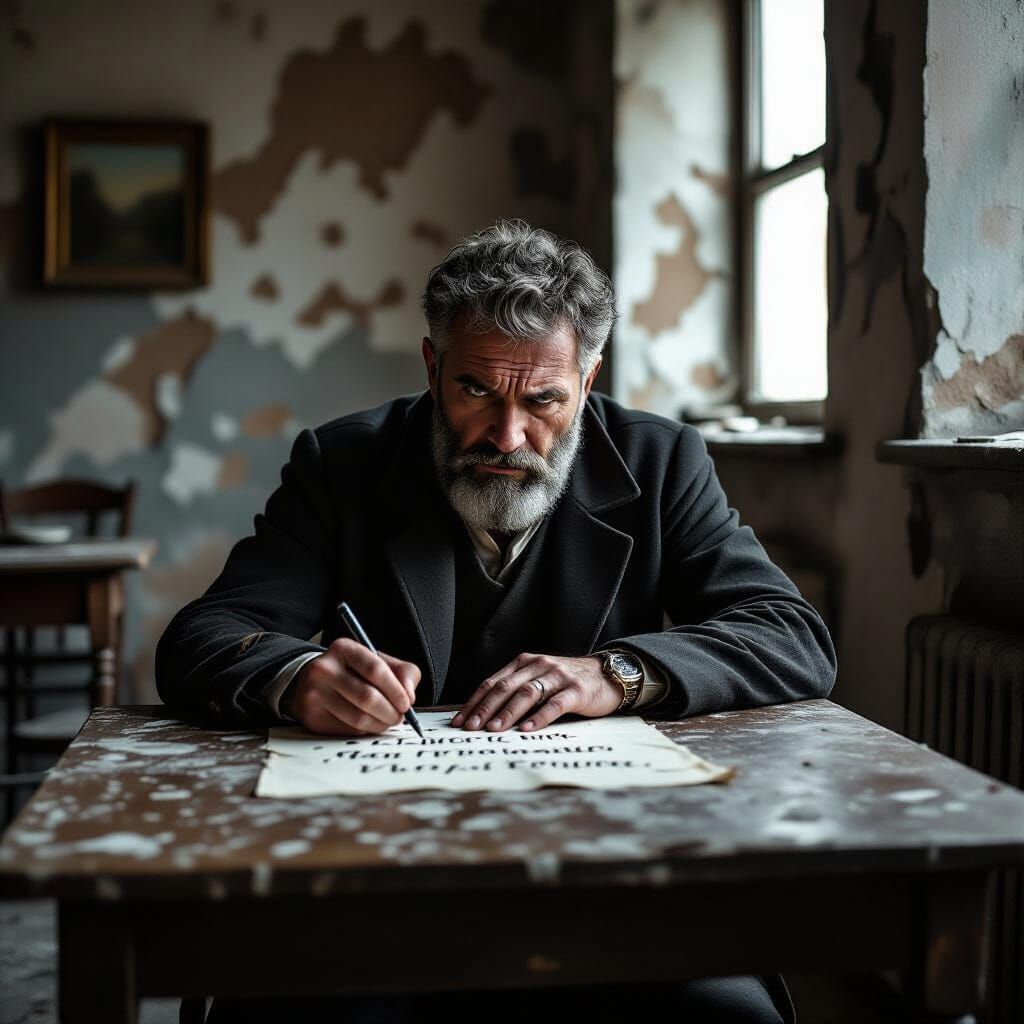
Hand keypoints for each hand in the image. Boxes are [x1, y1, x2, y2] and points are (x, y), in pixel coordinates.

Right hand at [284, 638, 419, 735]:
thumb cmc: (352, 671)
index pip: (375, 669)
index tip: (407, 703)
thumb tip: (409, 696)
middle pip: (367, 697)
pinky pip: (348, 730)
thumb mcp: (378, 661)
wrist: (309, 681)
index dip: (395, 690)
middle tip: (400, 717)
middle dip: (391, 712)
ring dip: (381, 724)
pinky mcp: (313, 717)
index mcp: (343, 649)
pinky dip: (366, 730)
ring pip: (359, 718)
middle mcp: (325, 669)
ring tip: (388, 721)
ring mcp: (315, 694)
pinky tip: (369, 723)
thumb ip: (402, 672)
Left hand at [451, 653, 621, 732]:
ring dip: (508, 713)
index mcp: (524, 663)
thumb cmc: (567, 682)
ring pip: (527, 694)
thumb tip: (484, 716)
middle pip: (506, 687)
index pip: (493, 682)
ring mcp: (558, 676)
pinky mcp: (576, 690)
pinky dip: (539, 717)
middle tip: (471, 728)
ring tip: (494, 729)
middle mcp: (539, 665)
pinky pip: (554, 704)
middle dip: (485, 708)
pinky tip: (527, 729)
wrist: (607, 675)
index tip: (460, 721)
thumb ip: (516, 690)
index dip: (475, 702)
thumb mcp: (538, 679)